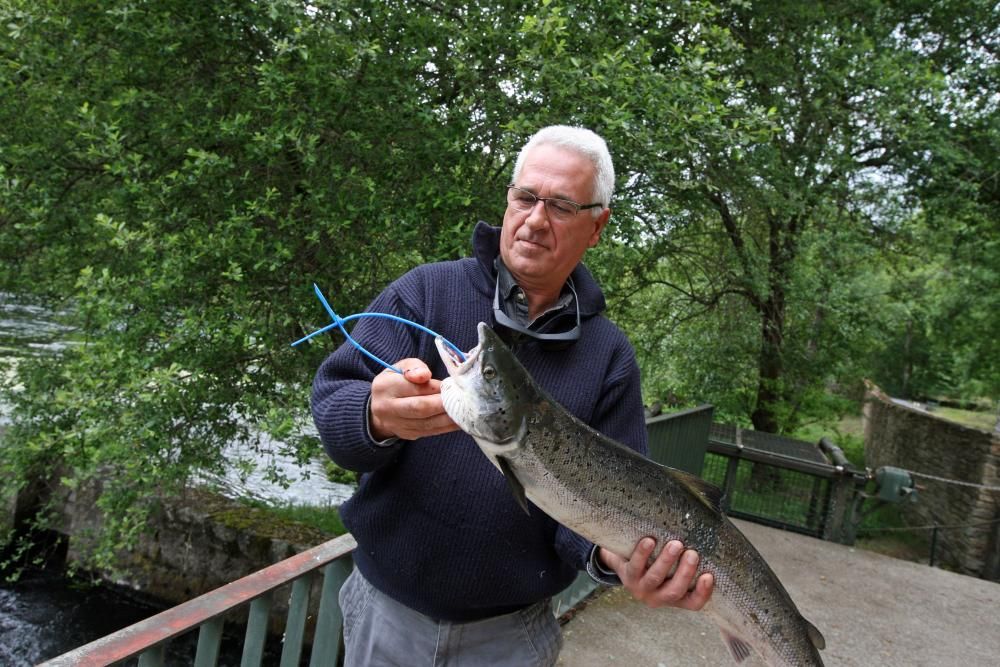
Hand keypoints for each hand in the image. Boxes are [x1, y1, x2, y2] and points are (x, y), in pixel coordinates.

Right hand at [369, 358, 458, 440]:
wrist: (381, 407)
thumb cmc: (396, 382)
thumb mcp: (401, 368)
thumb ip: (414, 366)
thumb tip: (425, 375)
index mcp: (385, 387)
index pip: (413, 387)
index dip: (435, 387)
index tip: (451, 384)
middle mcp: (387, 408)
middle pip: (420, 408)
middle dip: (443, 404)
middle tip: (463, 399)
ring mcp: (397, 424)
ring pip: (427, 423)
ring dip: (449, 418)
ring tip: (466, 411)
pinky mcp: (408, 435)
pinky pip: (431, 432)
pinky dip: (448, 427)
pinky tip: (460, 421)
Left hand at [598, 538, 713, 610]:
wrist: (625, 560)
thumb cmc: (657, 561)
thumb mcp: (673, 568)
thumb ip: (687, 560)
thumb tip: (710, 537)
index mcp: (674, 597)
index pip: (693, 602)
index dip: (703, 593)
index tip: (709, 576)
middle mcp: (658, 597)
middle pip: (675, 591)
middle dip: (685, 572)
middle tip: (692, 554)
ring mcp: (641, 588)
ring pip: (654, 578)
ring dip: (666, 561)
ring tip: (675, 544)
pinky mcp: (627, 576)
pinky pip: (635, 565)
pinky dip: (643, 553)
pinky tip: (650, 541)